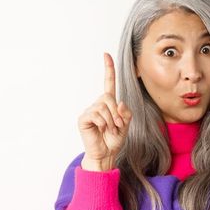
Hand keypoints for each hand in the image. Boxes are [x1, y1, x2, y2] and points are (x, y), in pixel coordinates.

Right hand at [78, 52, 131, 170]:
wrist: (106, 154)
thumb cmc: (114, 140)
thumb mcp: (126, 125)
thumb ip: (126, 113)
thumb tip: (118, 103)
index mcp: (108, 104)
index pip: (108, 83)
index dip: (108, 69)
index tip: (106, 55)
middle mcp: (97, 105)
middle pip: (108, 97)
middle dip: (116, 113)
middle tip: (118, 125)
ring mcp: (89, 111)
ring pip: (103, 107)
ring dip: (111, 120)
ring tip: (110, 130)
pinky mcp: (83, 119)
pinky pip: (96, 114)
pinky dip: (103, 123)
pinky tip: (101, 130)